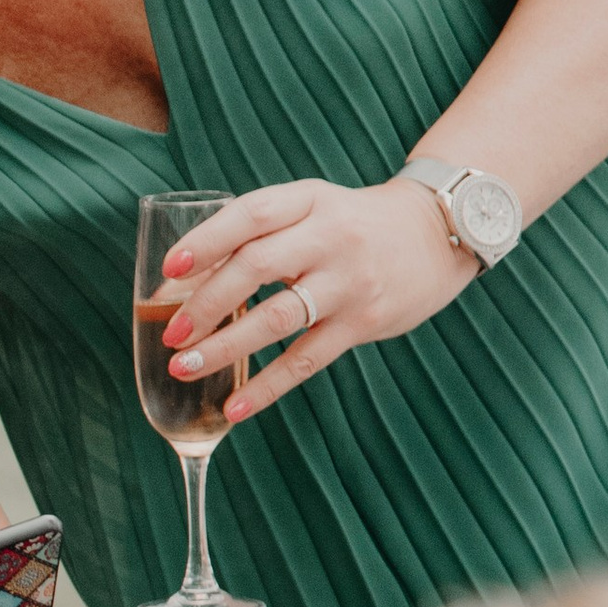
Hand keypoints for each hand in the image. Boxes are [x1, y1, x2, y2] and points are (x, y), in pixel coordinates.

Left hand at [159, 174, 471, 426]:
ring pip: (277, 318)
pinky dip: (267, 386)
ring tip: (184, 367)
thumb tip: (185, 279)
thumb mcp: (312, 207)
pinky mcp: (364, 322)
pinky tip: (234, 407)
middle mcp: (330, 237)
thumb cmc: (353, 223)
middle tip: (171, 333)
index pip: (251, 214)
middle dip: (205, 303)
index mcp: (309, 199)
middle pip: (256, 267)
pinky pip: (307, 360)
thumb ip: (261, 232)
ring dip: (224, 347)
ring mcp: (349, 281)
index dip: (207, 241)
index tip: (170, 269)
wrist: (437, 233)